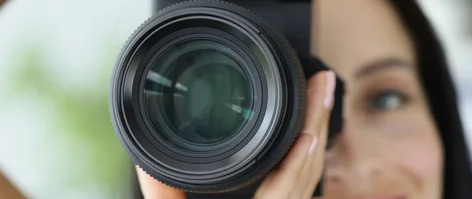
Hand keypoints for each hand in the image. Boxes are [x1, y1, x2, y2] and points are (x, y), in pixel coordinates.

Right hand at [136, 71, 336, 198]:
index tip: (308, 132)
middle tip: (324, 84)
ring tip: (322, 97)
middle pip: (305, 175)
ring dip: (318, 135)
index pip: (280, 195)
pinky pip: (300, 186)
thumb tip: (147, 167)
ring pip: (310, 179)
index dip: (294, 165)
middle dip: (318, 125)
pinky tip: (308, 136)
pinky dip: (306, 157)